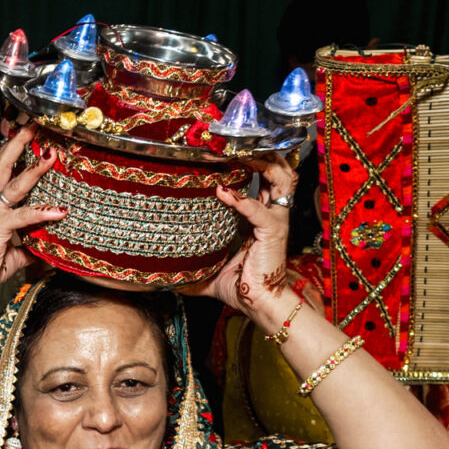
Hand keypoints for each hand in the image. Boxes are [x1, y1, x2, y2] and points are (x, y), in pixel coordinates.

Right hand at [0, 125, 63, 291]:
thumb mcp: (14, 250)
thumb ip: (31, 244)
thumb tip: (49, 247)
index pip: (1, 168)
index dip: (12, 150)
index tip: (26, 133)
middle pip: (2, 163)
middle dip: (18, 143)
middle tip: (33, 126)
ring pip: (14, 183)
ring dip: (34, 167)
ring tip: (50, 154)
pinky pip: (24, 216)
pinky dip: (43, 212)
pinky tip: (60, 211)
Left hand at [206, 158, 298, 323]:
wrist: (258, 304)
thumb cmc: (241, 287)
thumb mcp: (212, 272)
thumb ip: (193, 269)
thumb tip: (167, 276)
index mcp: (260, 217)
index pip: (262, 178)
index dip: (250, 161)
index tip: (225, 151)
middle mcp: (272, 214)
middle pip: (279, 171)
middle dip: (263, 153)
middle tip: (238, 144)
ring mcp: (275, 221)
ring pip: (281, 180)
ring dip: (262, 164)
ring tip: (240, 155)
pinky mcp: (273, 232)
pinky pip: (259, 211)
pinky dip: (241, 200)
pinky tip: (223, 193)